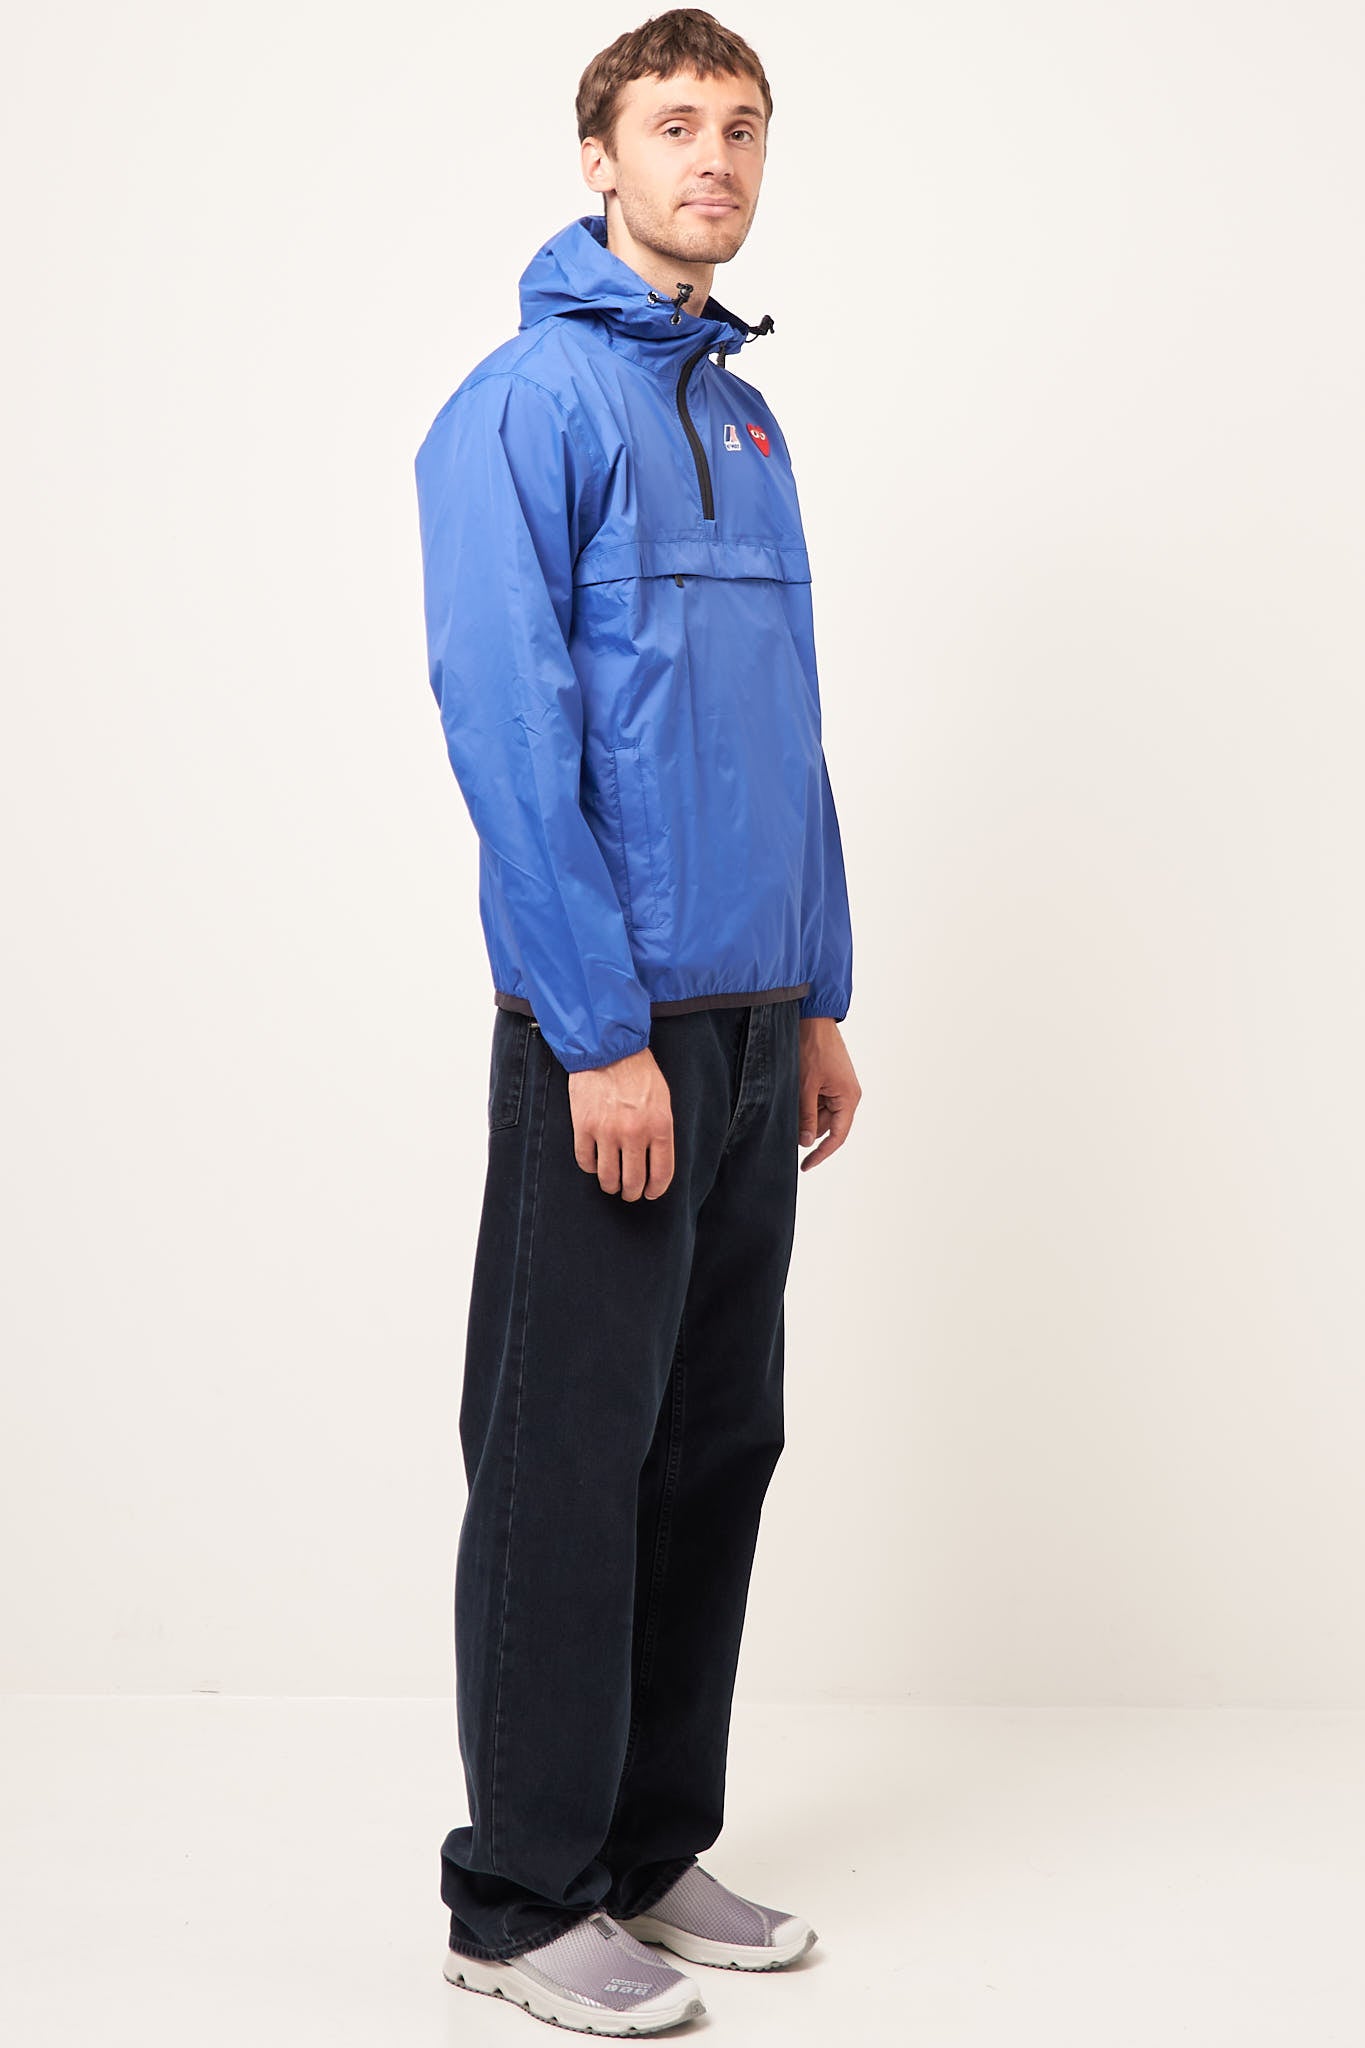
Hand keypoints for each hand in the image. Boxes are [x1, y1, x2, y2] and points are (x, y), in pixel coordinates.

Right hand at [568, 1046, 674, 1199]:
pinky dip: (590, 1167)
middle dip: (631, 1192)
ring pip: (608, 1177)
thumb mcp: (662, 1100)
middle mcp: (634, 1133)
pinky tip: (594, 1164)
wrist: (608, 1049)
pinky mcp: (584, 1127)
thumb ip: (660, 1131)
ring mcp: (607, 1132)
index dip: (655, 1189)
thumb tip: (655, 1160)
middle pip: (633, 1181)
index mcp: (659, 1127)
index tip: (650, 1192)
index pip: (661, 1173)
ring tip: (611, 1184)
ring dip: (610, 1185)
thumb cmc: (638, 1072)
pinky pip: (585, 1161)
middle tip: (629, 1193)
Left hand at [797, 1018, 860, 1170]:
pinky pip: (818, 1099)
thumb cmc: (812, 1048)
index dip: (821, 1154)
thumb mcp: (805, 1086)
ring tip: (788, 1099)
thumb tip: (806, 1142)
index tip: (805, 1166)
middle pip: (827, 1125)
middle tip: (784, 1126)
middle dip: (807, 1128)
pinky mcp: (830, 1079)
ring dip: (804, 1113)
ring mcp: (839, 1087)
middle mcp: (848, 1095)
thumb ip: (806, 1116)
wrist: (813, 1018)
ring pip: (820, 1112)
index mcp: (848, 1098)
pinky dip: (805, 1102)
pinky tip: (792, 1093)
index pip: (837, 1136)